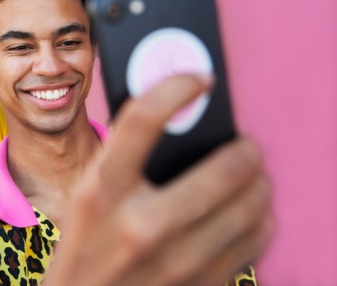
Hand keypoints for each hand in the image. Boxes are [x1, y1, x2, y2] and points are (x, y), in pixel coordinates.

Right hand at [46, 74, 272, 285]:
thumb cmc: (85, 243)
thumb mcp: (88, 194)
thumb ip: (122, 156)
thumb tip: (177, 112)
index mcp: (100, 192)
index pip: (140, 120)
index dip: (175, 88)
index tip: (199, 80)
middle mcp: (138, 226)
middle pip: (221, 170)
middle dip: (244, 150)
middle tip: (245, 145)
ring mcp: (173, 262)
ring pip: (248, 208)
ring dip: (258, 184)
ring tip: (252, 177)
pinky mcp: (198, 285)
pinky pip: (254, 244)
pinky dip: (259, 221)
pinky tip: (249, 214)